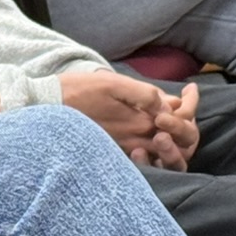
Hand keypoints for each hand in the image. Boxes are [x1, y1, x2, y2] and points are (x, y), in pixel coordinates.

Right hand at [60, 71, 193, 169]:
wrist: (45, 107)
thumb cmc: (76, 91)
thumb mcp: (112, 83)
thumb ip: (144, 94)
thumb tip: (169, 103)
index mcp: (139, 123)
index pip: (180, 120)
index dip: (190, 104)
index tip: (190, 89)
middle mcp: (135, 140)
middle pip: (177, 140)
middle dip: (187, 123)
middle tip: (186, 103)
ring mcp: (125, 148)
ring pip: (163, 149)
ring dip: (173, 134)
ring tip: (173, 114)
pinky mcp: (114, 149)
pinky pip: (146, 153)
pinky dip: (157, 142)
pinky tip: (153, 124)